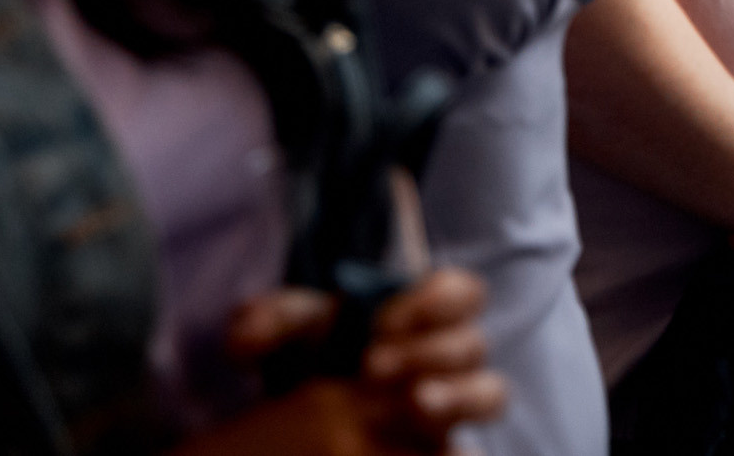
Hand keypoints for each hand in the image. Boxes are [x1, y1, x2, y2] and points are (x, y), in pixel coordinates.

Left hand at [195, 269, 505, 454]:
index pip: (464, 293)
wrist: (305, 402)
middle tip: (374, 366)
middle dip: (429, 352)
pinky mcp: (439, 446)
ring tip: (419, 402)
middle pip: (471, 345)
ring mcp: (454, 402)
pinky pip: (464, 450)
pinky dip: (458, 452)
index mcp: (431, 312)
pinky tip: (440, 453)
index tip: (386, 319)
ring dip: (457, 396)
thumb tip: (245, 336)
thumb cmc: (312, 352)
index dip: (436, 301)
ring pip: (488, 393)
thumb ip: (271, 320)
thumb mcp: (290, 328)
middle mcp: (453, 355)